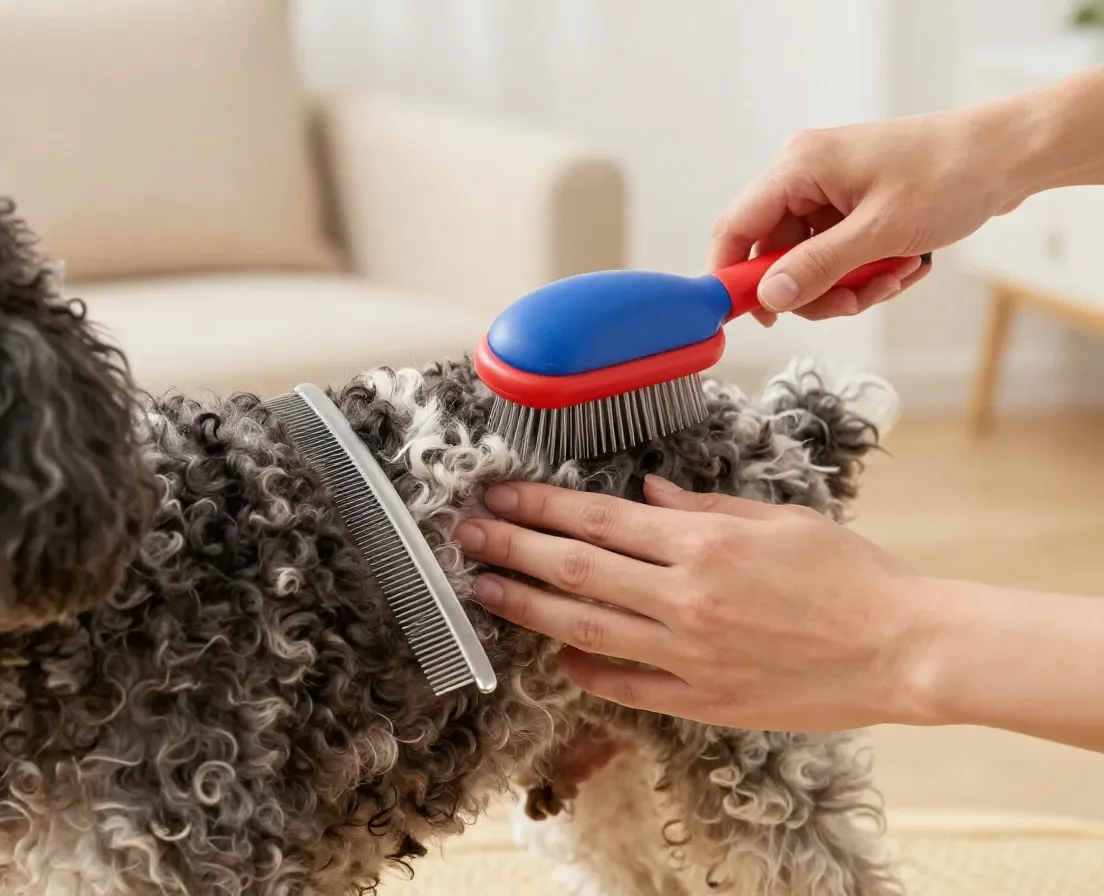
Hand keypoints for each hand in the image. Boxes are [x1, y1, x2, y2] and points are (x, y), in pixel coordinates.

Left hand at [454, 476, 933, 731]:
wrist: (901, 648)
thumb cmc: (849, 575)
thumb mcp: (778, 521)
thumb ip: (703, 508)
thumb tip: (646, 496)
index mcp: (702, 545)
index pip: (598, 520)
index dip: (540, 506)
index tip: (501, 495)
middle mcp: (684, 599)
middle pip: (575, 570)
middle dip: (512, 549)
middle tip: (467, 536)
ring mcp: (688, 655)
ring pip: (585, 628)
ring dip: (526, 607)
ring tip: (484, 591)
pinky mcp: (701, 700)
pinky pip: (625, 685)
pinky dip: (585, 668)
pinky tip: (556, 653)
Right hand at [714, 106, 1027, 323]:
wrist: (1009, 155)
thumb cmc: (951, 175)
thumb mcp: (879, 232)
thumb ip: (817, 267)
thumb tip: (769, 297)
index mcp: (798, 166)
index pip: (736, 228)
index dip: (734, 276)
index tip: (746, 317)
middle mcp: (805, 175)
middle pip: (775, 254)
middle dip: (814, 288)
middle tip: (854, 302)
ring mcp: (828, 191)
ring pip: (808, 261)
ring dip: (846, 285)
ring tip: (891, 279)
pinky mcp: (851, 205)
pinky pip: (836, 254)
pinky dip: (863, 272)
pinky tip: (900, 267)